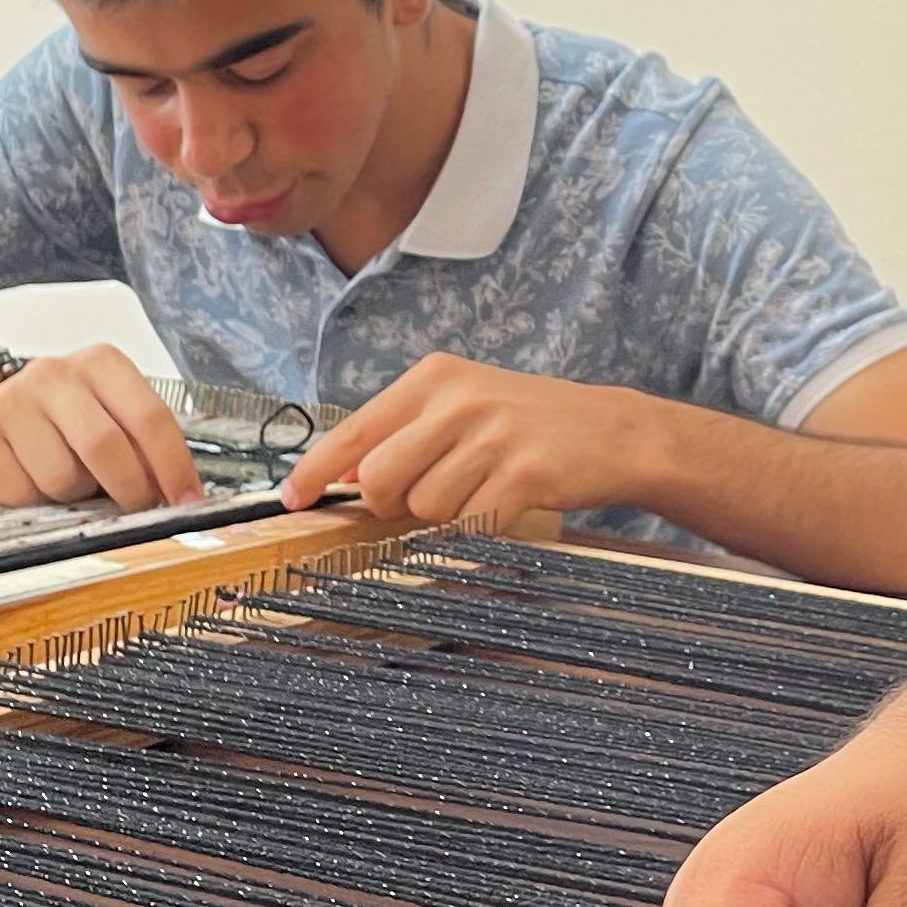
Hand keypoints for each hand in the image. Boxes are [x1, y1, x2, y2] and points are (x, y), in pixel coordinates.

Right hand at [0, 343, 202, 513]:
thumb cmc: (70, 417)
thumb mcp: (112, 416)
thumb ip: (143, 447)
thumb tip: (178, 498)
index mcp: (101, 363)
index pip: (149, 417)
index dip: (173, 466)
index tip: (187, 502)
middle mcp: (53, 372)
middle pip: (104, 446)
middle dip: (129, 490)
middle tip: (135, 509)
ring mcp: (10, 400)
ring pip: (60, 477)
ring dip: (74, 494)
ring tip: (69, 477)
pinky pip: (20, 493)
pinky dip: (34, 501)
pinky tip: (31, 477)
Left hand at [276, 356, 667, 524]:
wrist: (614, 431)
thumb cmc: (529, 424)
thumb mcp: (463, 409)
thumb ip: (403, 435)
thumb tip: (341, 477)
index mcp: (435, 377)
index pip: (353, 430)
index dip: (315, 471)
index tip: (292, 498)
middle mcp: (458, 400)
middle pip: (378, 480)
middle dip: (391, 506)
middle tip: (426, 498)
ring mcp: (492, 436)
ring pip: (424, 509)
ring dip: (445, 517)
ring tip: (481, 491)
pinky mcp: (523, 474)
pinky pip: (470, 526)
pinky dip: (481, 529)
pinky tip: (507, 503)